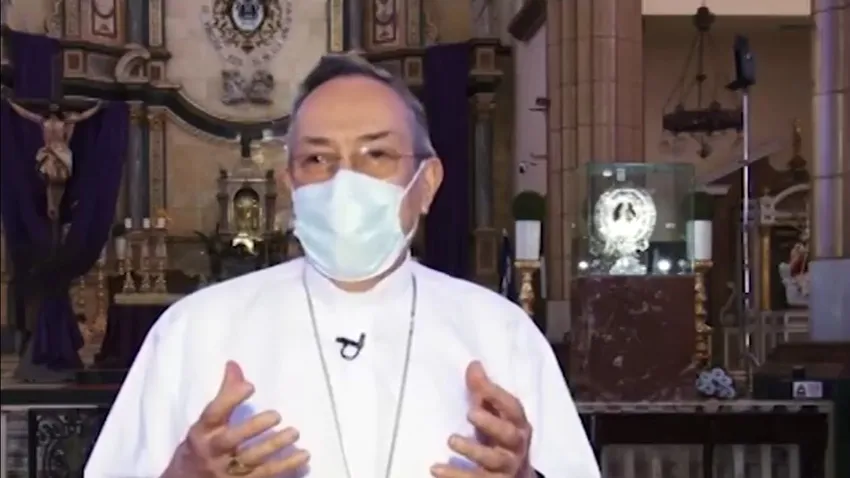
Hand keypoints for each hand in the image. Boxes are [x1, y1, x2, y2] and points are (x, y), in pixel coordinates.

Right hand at [162, 361, 309, 477]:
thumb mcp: (207, 423)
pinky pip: (265, 475)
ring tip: (294, 433)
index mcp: (202, 432)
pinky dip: (286, 467)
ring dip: (274, 447)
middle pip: (230, 440)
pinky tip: (303, 456)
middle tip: (276, 415)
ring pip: (251, 461)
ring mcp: (227, 471)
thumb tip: (234, 365)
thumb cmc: (202, 445)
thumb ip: (224, 395)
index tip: (250, 385)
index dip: (230, 399)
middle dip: (252, 428)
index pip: (213, 414)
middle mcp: (212, 452)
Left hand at [430, 361, 532, 477]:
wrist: (515, 475)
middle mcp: (516, 446)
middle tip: (470, 413)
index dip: (498, 396)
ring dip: (472, 450)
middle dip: (491, 423)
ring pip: (493, 460)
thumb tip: (474, 364)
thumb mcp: (494, 415)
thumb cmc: (500, 437)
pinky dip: (456, 475)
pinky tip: (436, 469)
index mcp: (518, 424)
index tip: (480, 384)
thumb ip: (483, 392)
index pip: (513, 408)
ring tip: (451, 439)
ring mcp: (506, 467)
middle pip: (508, 434)